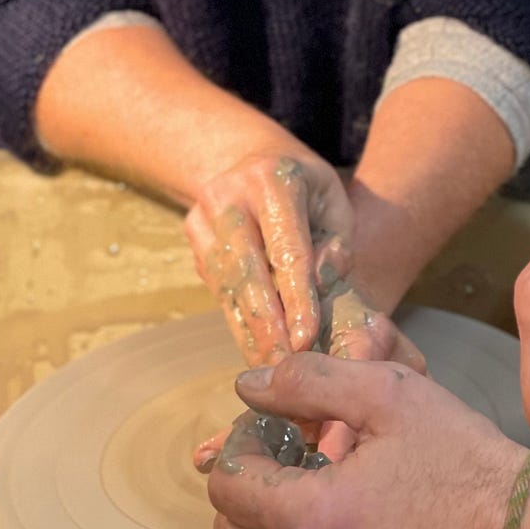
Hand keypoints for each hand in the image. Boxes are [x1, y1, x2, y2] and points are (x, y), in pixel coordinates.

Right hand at [184, 149, 351, 367]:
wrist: (254, 159)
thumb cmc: (307, 189)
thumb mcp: (334, 202)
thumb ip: (336, 244)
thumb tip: (321, 285)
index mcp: (275, 178)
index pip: (287, 248)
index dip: (296, 297)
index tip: (305, 338)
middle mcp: (231, 193)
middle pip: (248, 271)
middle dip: (267, 325)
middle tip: (284, 367)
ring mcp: (205, 214)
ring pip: (226, 284)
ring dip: (249, 331)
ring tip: (271, 369)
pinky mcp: (193, 236)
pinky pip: (217, 287)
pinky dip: (238, 320)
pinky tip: (255, 349)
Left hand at [202, 353, 523, 528]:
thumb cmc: (460, 458)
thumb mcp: (388, 393)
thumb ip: (307, 382)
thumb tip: (247, 386)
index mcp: (311, 518)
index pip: (226, 486)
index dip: (243, 447)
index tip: (276, 429)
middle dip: (251, 488)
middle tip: (294, 456)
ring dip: (275, 527)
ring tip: (323, 490)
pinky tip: (346, 528)